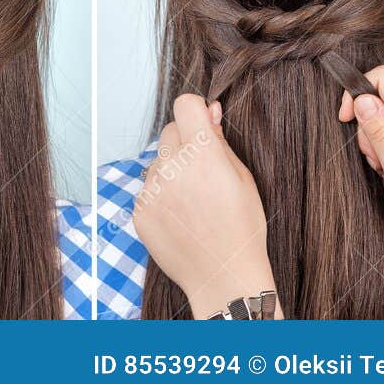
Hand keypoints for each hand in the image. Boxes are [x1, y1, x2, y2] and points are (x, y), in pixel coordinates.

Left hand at [132, 94, 279, 318]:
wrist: (224, 278)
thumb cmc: (243, 230)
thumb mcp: (244, 181)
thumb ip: (221, 141)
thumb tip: (209, 110)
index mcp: (203, 154)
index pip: (185, 105)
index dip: (196, 112)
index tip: (203, 125)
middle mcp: (172, 167)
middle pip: (169, 132)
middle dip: (185, 143)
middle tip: (203, 172)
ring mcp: (152, 189)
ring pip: (158, 163)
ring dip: (172, 173)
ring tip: (195, 203)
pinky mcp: (139, 209)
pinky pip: (148, 190)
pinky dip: (162, 197)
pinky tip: (182, 219)